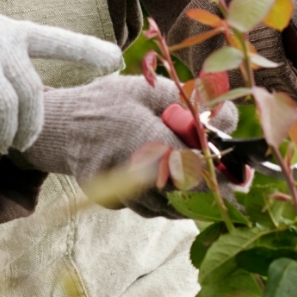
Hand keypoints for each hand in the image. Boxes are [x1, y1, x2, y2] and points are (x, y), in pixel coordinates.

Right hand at [0, 0, 123, 153]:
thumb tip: (15, 97)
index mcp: (7, 28)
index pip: (55, 39)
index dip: (86, 50)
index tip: (116, 58)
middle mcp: (0, 41)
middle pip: (34, 95)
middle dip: (30, 127)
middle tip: (19, 144)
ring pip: (9, 113)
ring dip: (2, 136)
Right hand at [14, 75, 237, 218]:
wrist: (56, 123)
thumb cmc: (106, 101)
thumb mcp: (147, 88)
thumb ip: (190, 101)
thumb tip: (230, 117)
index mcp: (146, 140)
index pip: (199, 175)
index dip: (225, 182)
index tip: (240, 178)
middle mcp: (133, 173)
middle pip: (190, 198)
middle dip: (207, 187)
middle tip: (215, 172)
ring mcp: (119, 192)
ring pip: (170, 207)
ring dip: (183, 192)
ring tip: (176, 165)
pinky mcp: (110, 203)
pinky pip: (147, 207)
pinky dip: (157, 195)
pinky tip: (148, 172)